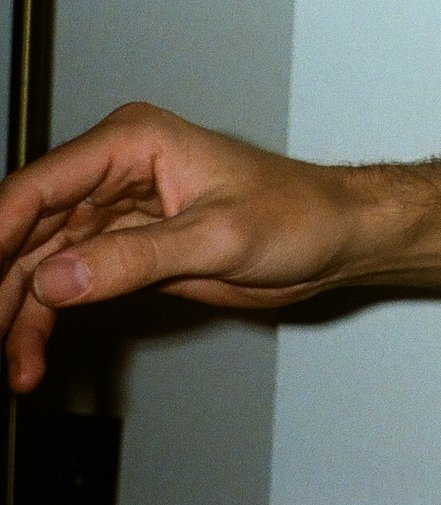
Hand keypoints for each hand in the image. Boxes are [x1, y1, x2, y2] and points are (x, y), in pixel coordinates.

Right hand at [0, 103, 440, 390]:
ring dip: (19, 316)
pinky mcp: (124, 250)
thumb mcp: (219, 237)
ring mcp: (113, 213)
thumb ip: (136, 258)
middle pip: (24, 230)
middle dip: (1, 286)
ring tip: (16, 368)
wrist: (336, 237)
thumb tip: (56, 277)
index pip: (37, 188)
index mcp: (133, 143)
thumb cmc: (300, 213)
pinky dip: (45, 322)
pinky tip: (31, 361)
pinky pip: (66, 285)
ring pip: (38, 265)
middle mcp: (113, 172)